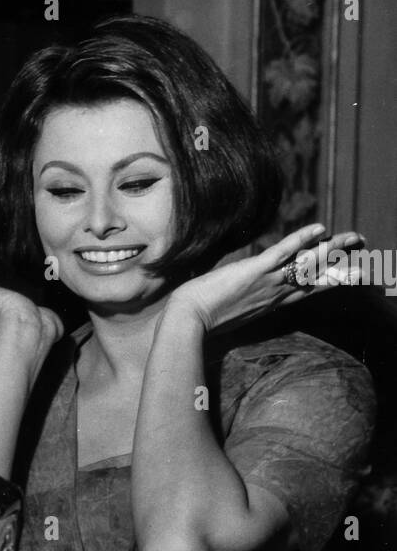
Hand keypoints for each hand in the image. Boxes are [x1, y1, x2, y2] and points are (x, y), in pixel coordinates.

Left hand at [167, 224, 365, 334]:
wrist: (187, 322)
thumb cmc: (201, 318)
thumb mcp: (229, 311)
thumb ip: (241, 302)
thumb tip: (238, 295)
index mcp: (270, 303)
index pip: (305, 290)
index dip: (326, 281)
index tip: (345, 276)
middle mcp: (275, 294)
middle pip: (316, 279)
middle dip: (342, 267)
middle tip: (364, 259)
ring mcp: (267, 282)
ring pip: (307, 263)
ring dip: (332, 248)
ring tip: (354, 238)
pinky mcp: (254, 271)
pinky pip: (283, 252)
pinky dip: (301, 239)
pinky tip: (319, 228)